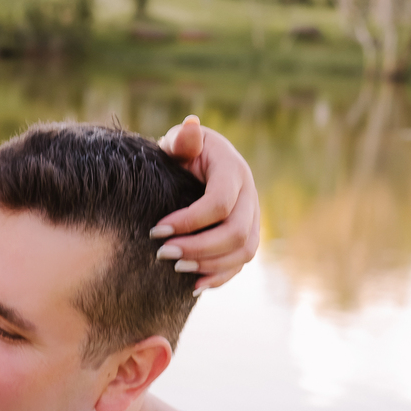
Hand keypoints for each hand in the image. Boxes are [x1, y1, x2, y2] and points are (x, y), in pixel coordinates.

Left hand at [153, 115, 261, 291]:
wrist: (198, 166)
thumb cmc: (183, 153)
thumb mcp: (180, 142)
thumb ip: (182, 139)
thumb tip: (189, 126)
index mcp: (233, 169)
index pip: (219, 202)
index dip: (189, 221)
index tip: (156, 230)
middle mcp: (250, 194)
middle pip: (236, 232)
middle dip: (198, 247)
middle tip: (162, 254)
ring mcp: (253, 217)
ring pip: (244, 251)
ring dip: (209, 263)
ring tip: (175, 267)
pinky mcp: (248, 235)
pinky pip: (243, 262)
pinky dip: (221, 276)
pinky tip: (194, 284)